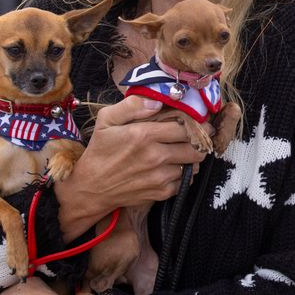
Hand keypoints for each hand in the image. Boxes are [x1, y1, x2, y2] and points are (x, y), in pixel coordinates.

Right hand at [55, 96, 203, 239]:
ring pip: (193, 164)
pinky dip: (184, 174)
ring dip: (193, 158)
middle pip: (195, 147)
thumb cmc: (100, 151)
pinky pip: (184, 181)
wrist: (91, 188)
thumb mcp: (106, 120)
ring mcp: (160, 176)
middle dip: (201, 141)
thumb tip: (156, 101)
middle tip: (200, 137)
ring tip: (186, 151)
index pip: (185, 127)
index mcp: (144, 135)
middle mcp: (155, 156)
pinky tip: (174, 167)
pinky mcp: (161, 193)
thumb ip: (131, 105)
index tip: (202, 123)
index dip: (197, 124)